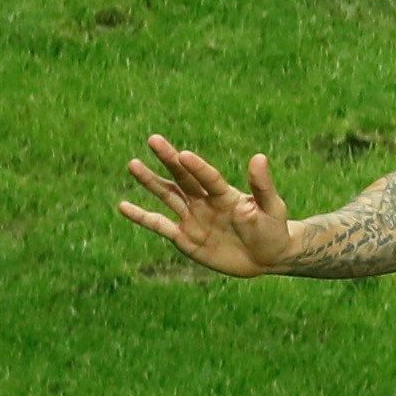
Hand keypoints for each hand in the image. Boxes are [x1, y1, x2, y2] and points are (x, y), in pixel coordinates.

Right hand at [118, 135, 294, 276]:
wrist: (266, 256)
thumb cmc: (273, 229)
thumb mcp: (272, 208)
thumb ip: (262, 186)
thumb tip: (259, 157)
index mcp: (225, 193)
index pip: (208, 177)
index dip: (197, 167)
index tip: (184, 155)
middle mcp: (205, 201)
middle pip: (183, 178)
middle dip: (168, 159)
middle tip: (153, 139)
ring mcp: (192, 217)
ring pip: (167, 196)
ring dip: (150, 181)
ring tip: (133, 164)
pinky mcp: (184, 237)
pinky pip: (159, 225)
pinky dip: (141, 217)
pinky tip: (122, 206)